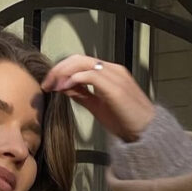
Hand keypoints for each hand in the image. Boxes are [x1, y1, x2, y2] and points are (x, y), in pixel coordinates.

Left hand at [41, 55, 155, 141]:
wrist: (145, 131)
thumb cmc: (125, 119)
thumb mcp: (97, 105)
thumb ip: (82, 94)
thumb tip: (64, 87)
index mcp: (108, 72)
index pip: (80, 62)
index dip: (61, 70)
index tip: (48, 84)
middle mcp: (112, 70)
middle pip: (78, 59)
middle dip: (58, 69)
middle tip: (46, 84)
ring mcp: (115, 76)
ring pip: (83, 64)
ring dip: (63, 73)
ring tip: (52, 86)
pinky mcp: (115, 88)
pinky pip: (91, 75)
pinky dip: (75, 79)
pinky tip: (65, 88)